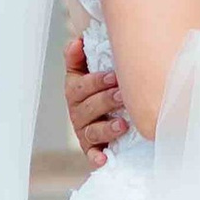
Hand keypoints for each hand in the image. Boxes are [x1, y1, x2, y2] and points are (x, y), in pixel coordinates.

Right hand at [63, 32, 128, 162]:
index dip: (95, 81)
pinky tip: (105, 159)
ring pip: (92, 131)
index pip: (79, 86)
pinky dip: (97, 158)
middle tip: (123, 95)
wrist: (115, 118)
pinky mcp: (92, 150)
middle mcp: (77, 112)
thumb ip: (81, 56)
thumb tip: (77, 40)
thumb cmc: (103, 88)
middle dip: (105, 100)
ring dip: (107, 128)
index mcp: (76, 91)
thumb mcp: (89, 70)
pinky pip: (92, 156)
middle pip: (87, 108)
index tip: (113, 75)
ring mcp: (84, 132)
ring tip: (123, 125)